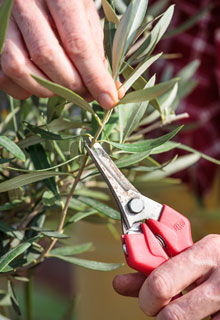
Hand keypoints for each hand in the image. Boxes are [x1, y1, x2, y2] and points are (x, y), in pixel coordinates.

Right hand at [0, 0, 118, 108]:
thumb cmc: (63, 2)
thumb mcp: (84, 15)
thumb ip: (95, 49)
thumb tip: (109, 89)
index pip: (77, 44)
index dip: (94, 77)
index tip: (108, 100)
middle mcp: (24, 3)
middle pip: (47, 57)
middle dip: (72, 85)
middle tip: (86, 92)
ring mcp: (2, 20)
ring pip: (21, 68)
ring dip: (48, 90)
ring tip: (64, 87)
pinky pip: (4, 76)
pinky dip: (25, 90)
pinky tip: (41, 83)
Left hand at [113, 235, 219, 319]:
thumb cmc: (215, 262)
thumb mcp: (191, 258)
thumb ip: (155, 269)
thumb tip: (119, 284)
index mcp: (204, 252)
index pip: (160, 282)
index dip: (145, 296)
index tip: (146, 299)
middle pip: (173, 316)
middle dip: (158, 314)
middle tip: (160, 309)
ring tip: (183, 309)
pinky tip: (201, 313)